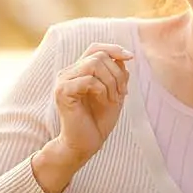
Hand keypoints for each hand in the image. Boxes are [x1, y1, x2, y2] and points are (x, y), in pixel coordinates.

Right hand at [44, 43, 133, 171]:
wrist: (85, 144)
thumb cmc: (98, 121)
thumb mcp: (115, 93)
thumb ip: (118, 74)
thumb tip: (123, 56)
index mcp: (78, 71)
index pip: (95, 48)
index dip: (113, 49)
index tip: (131, 57)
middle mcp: (68, 73)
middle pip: (98, 55)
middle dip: (117, 73)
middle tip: (121, 93)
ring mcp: (63, 81)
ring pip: (94, 64)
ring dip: (111, 81)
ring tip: (113, 98)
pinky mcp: (62, 92)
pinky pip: (88, 80)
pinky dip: (102, 90)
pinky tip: (103, 101)